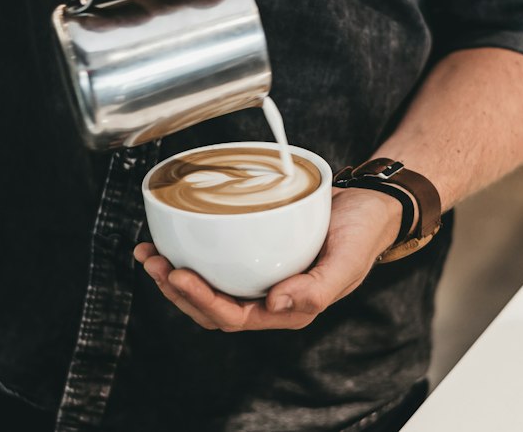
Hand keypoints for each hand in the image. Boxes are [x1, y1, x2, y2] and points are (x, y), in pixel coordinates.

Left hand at [133, 187, 401, 330]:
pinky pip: (218, 263)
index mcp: (290, 309)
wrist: (372, 205)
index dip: (202, 301)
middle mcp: (270, 298)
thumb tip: (276, 305)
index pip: (235, 317)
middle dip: (177, 290)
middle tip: (154, 263)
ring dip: (176, 277)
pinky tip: (171, 240)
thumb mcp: (347, 260)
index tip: (179, 273)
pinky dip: (192, 254)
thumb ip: (317, 289)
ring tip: (150, 255)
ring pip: (209, 289)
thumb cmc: (362, 234)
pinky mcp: (255, 252)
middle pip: (212, 309)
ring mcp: (261, 276)